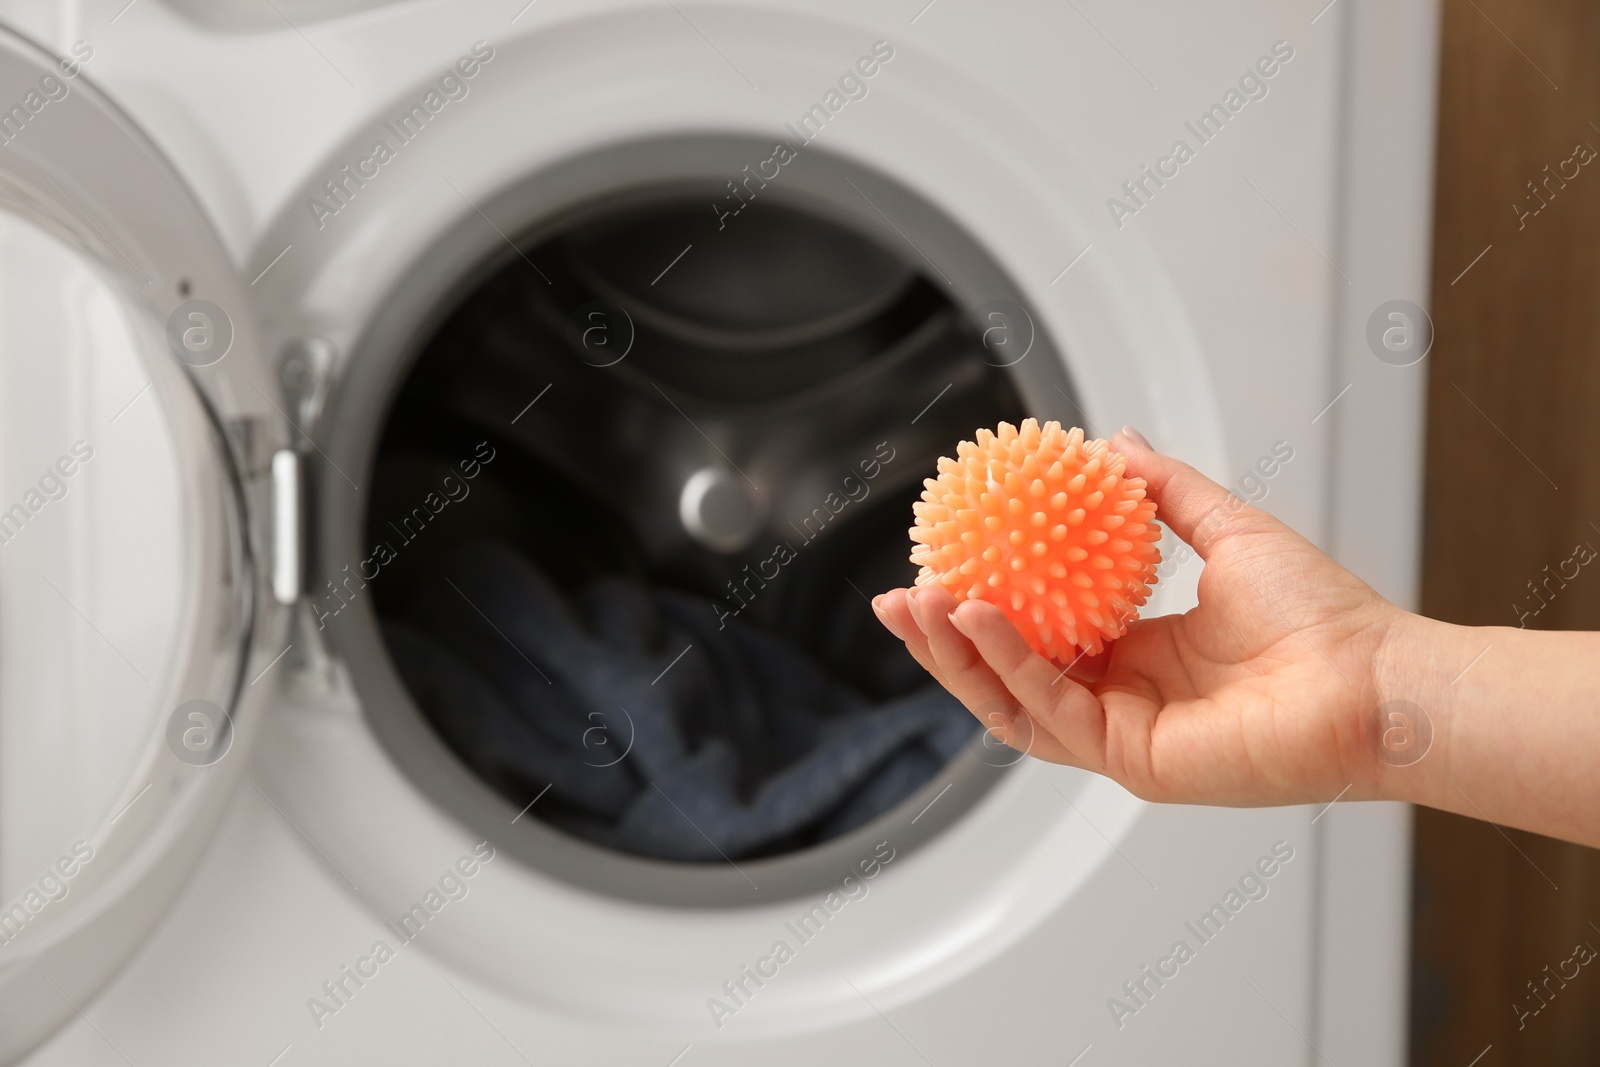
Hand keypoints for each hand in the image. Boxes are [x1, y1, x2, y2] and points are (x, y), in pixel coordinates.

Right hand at [873, 428, 1406, 806]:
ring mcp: (1121, 736)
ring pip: (1012, 704)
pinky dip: (1008, 664)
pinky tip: (977, 617)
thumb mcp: (1228, 532)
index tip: (936, 560)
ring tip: (919, 602)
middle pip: (1005, 677)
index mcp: (1136, 658)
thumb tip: (1113, 446)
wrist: (1376, 676)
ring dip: (958, 655)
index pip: (1035, 636)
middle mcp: (1119, 701)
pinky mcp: (1132, 760)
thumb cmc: (1323, 615)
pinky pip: (1052, 710)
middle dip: (943, 641)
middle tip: (898, 593)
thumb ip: (1166, 494)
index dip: (979, 605)